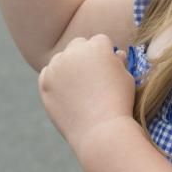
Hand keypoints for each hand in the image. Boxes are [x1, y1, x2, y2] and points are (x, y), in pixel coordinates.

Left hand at [38, 35, 134, 150]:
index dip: (105, 54)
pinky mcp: (44, 83)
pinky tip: (67, 94)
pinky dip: (55, 81)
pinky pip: (48, 74)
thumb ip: (118, 62)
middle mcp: (74, 51)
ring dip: (68, 67)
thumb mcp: (126, 78)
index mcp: (97, 46)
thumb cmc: (119, 104)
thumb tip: (117, 54)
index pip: (99, 41)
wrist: (101, 130)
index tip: (108, 68)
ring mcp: (56, 67)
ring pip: (61, 59)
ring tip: (80, 88)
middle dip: (85, 55)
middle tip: (91, 76)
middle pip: (78, 45)